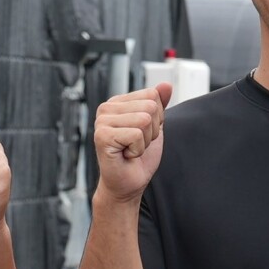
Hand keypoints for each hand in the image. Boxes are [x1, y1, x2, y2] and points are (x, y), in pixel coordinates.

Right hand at [93, 82, 170, 201]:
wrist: (128, 184)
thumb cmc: (138, 158)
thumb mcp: (155, 126)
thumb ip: (159, 104)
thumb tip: (166, 85)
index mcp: (118, 102)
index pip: (152, 95)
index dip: (156, 119)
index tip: (142, 134)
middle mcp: (106, 108)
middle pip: (150, 107)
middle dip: (151, 131)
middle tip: (137, 144)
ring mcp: (102, 121)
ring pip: (144, 120)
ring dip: (144, 141)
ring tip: (131, 150)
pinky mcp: (102, 136)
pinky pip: (136, 135)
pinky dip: (137, 149)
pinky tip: (126, 155)